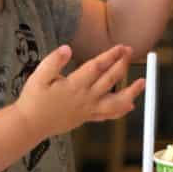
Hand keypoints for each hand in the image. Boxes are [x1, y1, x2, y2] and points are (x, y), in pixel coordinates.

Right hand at [13, 44, 144, 137]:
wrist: (30, 125)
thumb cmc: (33, 99)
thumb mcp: (38, 77)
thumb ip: (53, 62)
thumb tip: (67, 48)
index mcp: (74, 86)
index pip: (97, 67)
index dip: (110, 55)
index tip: (121, 46)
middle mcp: (85, 98)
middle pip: (110, 80)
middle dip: (122, 64)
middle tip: (130, 51)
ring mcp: (88, 109)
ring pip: (115, 102)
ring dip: (131, 92)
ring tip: (142, 82)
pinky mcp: (87, 118)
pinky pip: (108, 116)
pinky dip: (120, 111)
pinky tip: (130, 105)